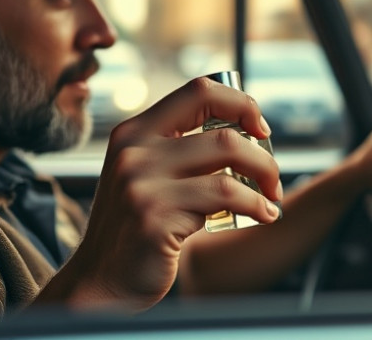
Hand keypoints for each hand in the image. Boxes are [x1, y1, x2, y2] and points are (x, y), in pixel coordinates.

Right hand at [63, 77, 281, 310]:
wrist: (100, 281)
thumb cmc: (134, 229)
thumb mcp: (145, 175)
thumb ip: (179, 151)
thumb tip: (246, 135)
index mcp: (134, 132)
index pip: (198, 91)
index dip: (240, 104)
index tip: (260, 130)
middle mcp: (134, 151)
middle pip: (223, 132)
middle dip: (262, 156)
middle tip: (272, 179)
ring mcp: (142, 184)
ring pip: (229, 161)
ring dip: (264, 178)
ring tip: (271, 199)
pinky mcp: (155, 217)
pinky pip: (225, 198)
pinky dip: (255, 205)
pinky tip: (264, 215)